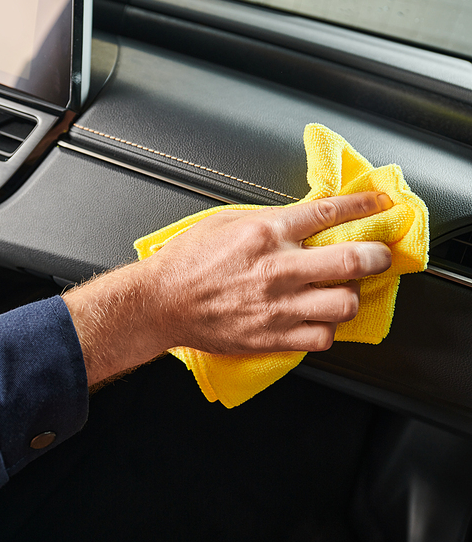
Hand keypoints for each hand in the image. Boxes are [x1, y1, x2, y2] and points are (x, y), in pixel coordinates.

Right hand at [63, 192, 391, 386]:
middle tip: (379, 255)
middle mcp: (277, 268)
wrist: (161, 302)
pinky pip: (321, 337)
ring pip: (344, 304)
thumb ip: (271, 219)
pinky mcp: (273, 336)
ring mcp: (278, 306)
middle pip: (350, 260)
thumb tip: (307, 217)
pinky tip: (320, 318)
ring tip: (344, 290)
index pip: (328, 213)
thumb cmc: (188, 261)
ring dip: (352, 295)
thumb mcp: (227, 221)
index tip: (379, 204)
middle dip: (377, 255)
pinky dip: (328, 327)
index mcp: (266, 233)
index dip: (364, 206)